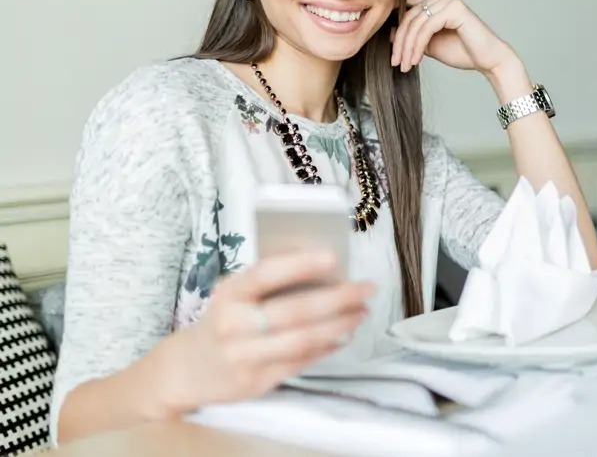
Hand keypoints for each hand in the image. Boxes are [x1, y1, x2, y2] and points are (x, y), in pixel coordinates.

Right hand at [169, 250, 373, 411]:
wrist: (186, 369)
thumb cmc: (223, 320)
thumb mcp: (234, 293)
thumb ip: (269, 281)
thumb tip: (323, 264)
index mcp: (229, 294)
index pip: (265, 274)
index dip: (299, 265)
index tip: (333, 258)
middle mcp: (234, 324)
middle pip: (295, 311)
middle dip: (339, 298)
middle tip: (367, 288)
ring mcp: (245, 356)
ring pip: (303, 339)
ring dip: (340, 325)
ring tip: (362, 313)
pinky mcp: (256, 381)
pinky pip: (300, 361)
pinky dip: (327, 347)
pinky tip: (344, 335)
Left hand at [390, 0, 516, 74]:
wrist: (488, 61)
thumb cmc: (463, 52)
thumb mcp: (430, 44)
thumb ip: (414, 36)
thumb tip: (391, 31)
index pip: (407, 4)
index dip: (393, 21)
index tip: (390, 46)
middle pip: (409, 15)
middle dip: (400, 41)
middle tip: (396, 62)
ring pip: (416, 23)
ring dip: (407, 47)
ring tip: (404, 65)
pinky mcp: (454, 9)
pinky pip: (427, 27)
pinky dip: (418, 45)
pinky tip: (415, 60)